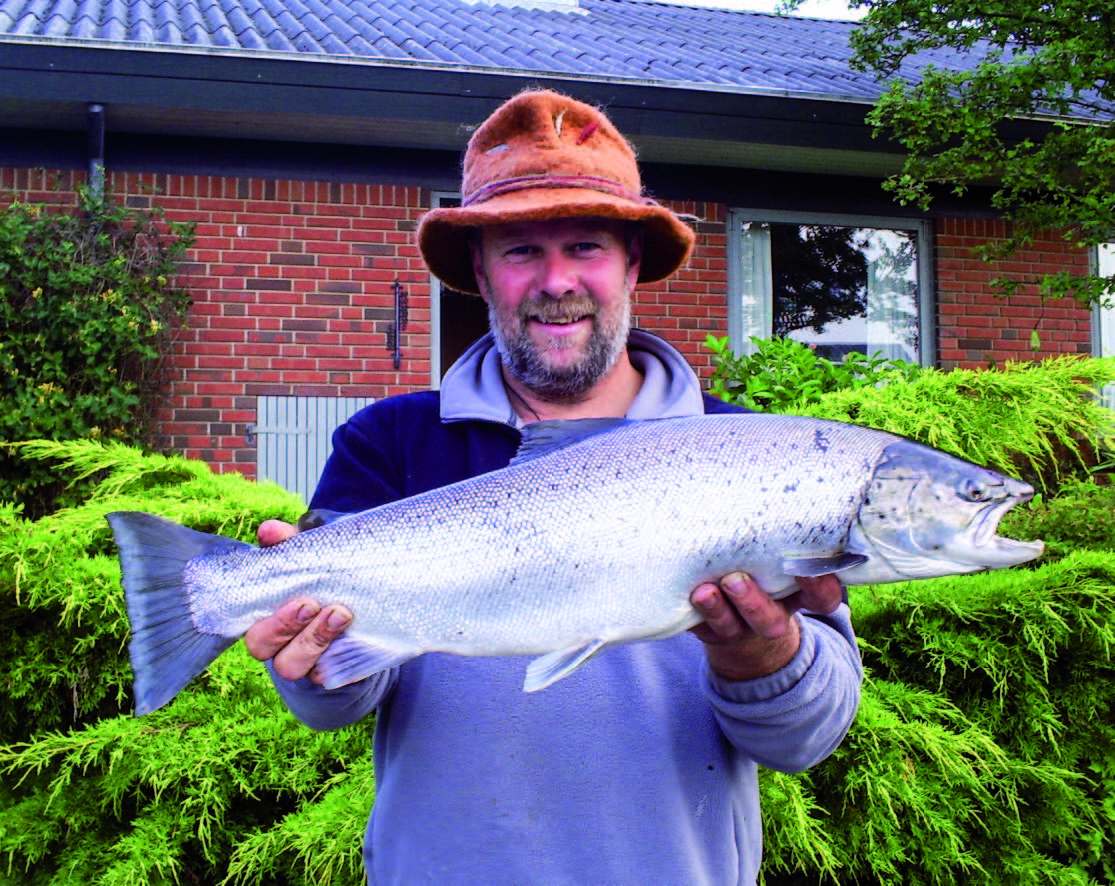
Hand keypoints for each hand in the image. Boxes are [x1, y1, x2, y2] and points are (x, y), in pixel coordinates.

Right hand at [243, 520, 353, 683]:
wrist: (370, 612)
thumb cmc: (329, 579)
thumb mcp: (313, 556)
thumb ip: (290, 542)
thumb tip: (269, 530)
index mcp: (265, 610)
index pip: (243, 614)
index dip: (252, 603)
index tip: (283, 586)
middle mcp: (276, 641)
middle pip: (259, 644)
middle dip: (283, 625)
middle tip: (311, 604)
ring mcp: (301, 660)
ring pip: (289, 665)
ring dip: (313, 640)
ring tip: (341, 615)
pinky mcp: (326, 673)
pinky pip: (322, 675)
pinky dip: (336, 657)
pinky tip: (352, 637)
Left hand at [690, 571, 843, 681]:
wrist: (745, 633)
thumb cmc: (768, 586)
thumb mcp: (786, 575)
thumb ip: (788, 557)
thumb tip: (798, 494)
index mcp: (796, 601)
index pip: (820, 601)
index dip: (819, 589)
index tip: (810, 570)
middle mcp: (769, 621)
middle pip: (768, 622)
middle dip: (752, 602)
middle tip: (735, 580)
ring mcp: (737, 631)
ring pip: (729, 627)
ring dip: (716, 610)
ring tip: (703, 592)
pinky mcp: (708, 632)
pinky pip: (697, 628)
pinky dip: (689, 616)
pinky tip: (682, 599)